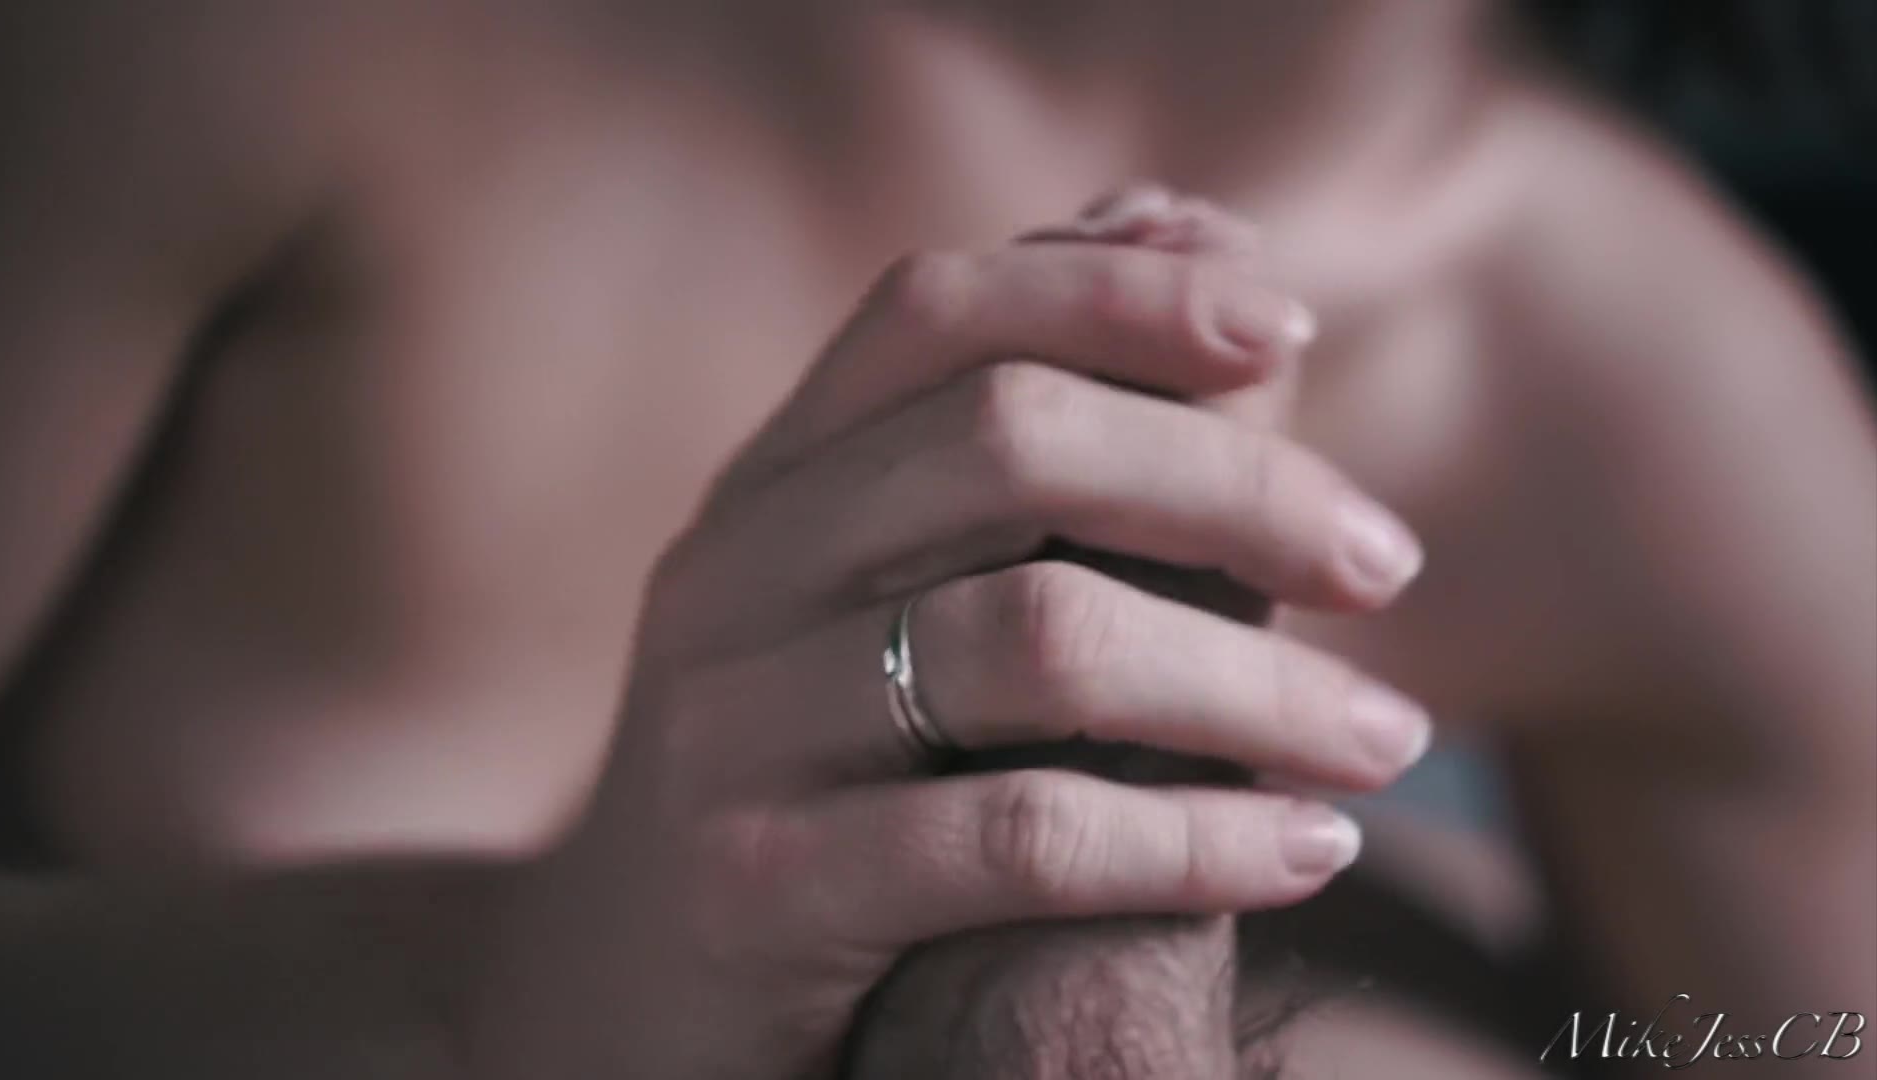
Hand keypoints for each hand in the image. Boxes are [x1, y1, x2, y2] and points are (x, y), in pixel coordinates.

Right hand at [469, 191, 1431, 1078]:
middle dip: (1232, 486)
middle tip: (1386, 563)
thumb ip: (1019, 430)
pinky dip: (1195, 837)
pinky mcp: (760, 887)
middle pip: (1008, 444)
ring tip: (1389, 741)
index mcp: (771, 485)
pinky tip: (1308, 851)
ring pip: (1037, 638)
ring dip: (1254, 685)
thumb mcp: (878, 598)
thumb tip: (1183, 219)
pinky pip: (1020, 835)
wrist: (624, 995)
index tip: (1290, 332)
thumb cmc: (813, 776)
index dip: (1117, 294)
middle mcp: (732, 575)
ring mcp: (730, 727)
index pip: (939, 314)